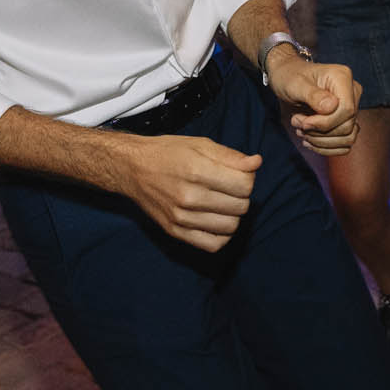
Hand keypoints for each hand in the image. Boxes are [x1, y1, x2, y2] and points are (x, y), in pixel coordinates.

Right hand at [118, 135, 261, 251]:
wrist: (132, 168)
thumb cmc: (168, 152)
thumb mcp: (200, 144)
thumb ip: (230, 156)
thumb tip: (256, 163)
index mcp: (196, 170)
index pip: (244, 185)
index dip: (248, 179)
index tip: (237, 174)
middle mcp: (189, 196)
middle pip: (240, 206)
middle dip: (242, 196)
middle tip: (229, 188)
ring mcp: (181, 217)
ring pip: (230, 226)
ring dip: (233, 215)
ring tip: (223, 203)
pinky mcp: (175, 231)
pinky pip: (213, 244)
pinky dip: (222, 235)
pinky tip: (217, 221)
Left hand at [268, 52, 360, 155]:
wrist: (286, 78)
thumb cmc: (289, 77)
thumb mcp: (295, 84)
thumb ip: (313, 95)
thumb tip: (331, 107)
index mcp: (343, 78)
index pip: (346, 110)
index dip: (325, 123)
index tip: (303, 122)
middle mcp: (352, 92)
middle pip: (347, 126)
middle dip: (319, 132)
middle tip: (297, 123)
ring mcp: (351, 107)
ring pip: (348, 138)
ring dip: (321, 142)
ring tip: (301, 130)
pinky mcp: (346, 121)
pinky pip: (344, 144)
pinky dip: (325, 147)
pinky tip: (309, 140)